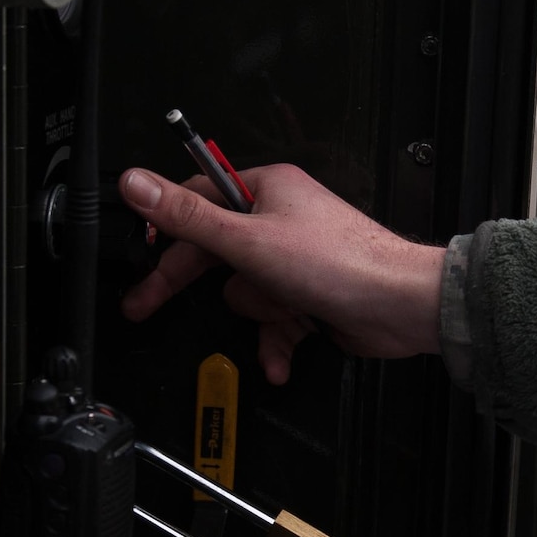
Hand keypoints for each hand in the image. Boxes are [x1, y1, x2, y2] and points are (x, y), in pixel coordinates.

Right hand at [117, 165, 445, 383]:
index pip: (196, 202)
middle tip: (144, 304)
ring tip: (284, 308)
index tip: (139, 253)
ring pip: (244, 293)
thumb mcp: (246, 239)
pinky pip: (272, 321)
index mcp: (265, 190)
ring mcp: (293, 261)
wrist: (400, 307)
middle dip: (190, 285)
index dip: (164, 230)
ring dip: (260, 312)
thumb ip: (186, 215)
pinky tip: (280, 354)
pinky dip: (275, 340)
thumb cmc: (341, 262)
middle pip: (213, 254)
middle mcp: (278, 221)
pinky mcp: (307, 296)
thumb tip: (137, 183)